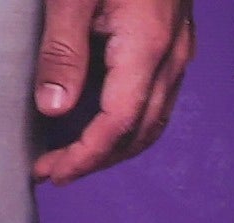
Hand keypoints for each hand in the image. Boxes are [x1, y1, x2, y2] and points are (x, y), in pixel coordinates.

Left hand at [32, 0, 193, 179]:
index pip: (118, 124)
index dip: (85, 157)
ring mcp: (178, 46)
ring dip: (117, 145)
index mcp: (146, 44)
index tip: (55, 173)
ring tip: (77, 154)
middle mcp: (171, 52)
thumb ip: (63, 50)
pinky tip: (104, 119)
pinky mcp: (175, 38)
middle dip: (97, 160)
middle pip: (140, 131)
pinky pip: (159, 95)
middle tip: (56, 170)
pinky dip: (131, 120)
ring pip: (155, 118)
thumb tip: (55, 107)